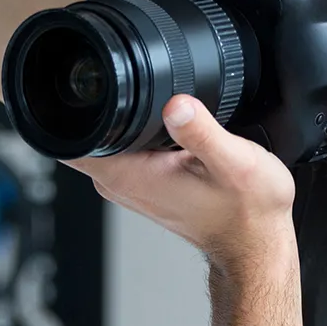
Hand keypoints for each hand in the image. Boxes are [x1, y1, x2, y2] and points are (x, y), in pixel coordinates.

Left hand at [74, 93, 298, 274]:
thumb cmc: (246, 213)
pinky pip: (124, 151)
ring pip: (106, 140)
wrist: (254, 243)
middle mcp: (120, 183)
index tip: (100, 82)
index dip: (78, 103)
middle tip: (150, 95)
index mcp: (129, 175)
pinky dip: (139, 135)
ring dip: (125, 119)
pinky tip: (170, 133)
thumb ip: (202, 131)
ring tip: (166, 117)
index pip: (72, 137)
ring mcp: (128, 186)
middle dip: (105, 103)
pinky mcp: (142, 186)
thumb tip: (177, 104)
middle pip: (85, 130)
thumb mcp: (234, 162)